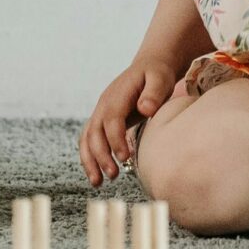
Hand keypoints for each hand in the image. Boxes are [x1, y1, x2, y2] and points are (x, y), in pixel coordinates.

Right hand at [80, 57, 176, 185]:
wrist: (150, 66)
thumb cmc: (157, 73)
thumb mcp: (160, 78)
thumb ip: (154, 93)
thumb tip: (146, 109)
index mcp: (116, 96)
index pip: (111, 120)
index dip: (115, 139)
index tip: (124, 157)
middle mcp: (103, 105)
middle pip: (94, 133)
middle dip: (100, 156)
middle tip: (113, 175)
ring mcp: (100, 113)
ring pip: (87, 139)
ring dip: (90, 161)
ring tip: (98, 183)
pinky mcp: (103, 120)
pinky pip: (91, 140)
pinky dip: (91, 157)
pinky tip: (97, 174)